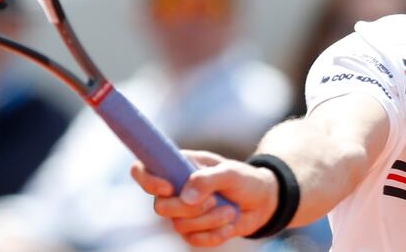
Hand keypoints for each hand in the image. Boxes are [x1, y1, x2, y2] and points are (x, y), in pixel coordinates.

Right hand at [131, 150, 278, 247]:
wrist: (261, 201)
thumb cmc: (244, 179)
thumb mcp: (231, 173)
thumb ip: (207, 179)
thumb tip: (185, 197)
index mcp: (178, 166)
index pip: (144, 170)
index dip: (148, 179)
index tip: (169, 187)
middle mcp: (175, 190)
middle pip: (160, 207)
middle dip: (188, 208)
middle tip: (214, 200)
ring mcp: (183, 212)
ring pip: (179, 225)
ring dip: (208, 220)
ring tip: (229, 211)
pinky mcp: (194, 231)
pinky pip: (194, 240)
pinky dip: (214, 234)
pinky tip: (229, 224)